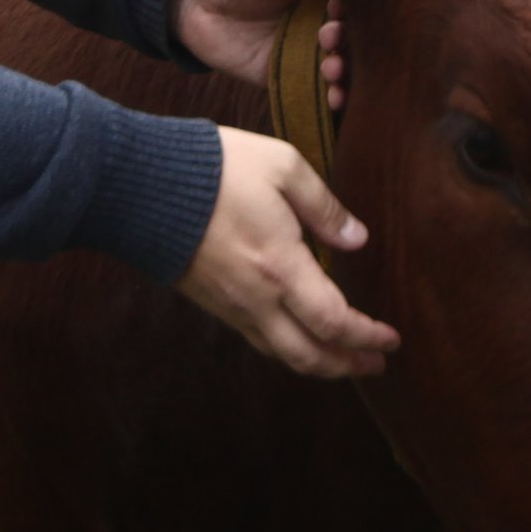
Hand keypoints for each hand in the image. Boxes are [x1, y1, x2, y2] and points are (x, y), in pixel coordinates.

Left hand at [172, 0, 349, 108]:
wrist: (196, 1)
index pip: (356, 9)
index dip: (354, 13)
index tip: (337, 9)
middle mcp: (321, 24)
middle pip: (352, 41)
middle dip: (348, 44)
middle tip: (328, 38)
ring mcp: (306, 53)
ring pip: (339, 68)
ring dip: (344, 73)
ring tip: (333, 70)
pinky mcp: (289, 78)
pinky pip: (317, 92)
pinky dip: (331, 97)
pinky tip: (335, 98)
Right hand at [177, 128, 400, 378]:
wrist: (138, 184)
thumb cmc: (215, 168)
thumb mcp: (283, 166)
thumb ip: (325, 206)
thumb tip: (357, 240)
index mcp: (280, 267)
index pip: (334, 322)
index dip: (367, 337)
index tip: (392, 339)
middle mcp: (256, 298)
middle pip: (309, 355)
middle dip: (347, 365)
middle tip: (375, 365)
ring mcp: (229, 304)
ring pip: (280, 353)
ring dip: (318, 363)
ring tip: (343, 360)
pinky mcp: (210, 300)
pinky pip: (256, 338)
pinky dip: (286, 347)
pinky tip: (296, 334)